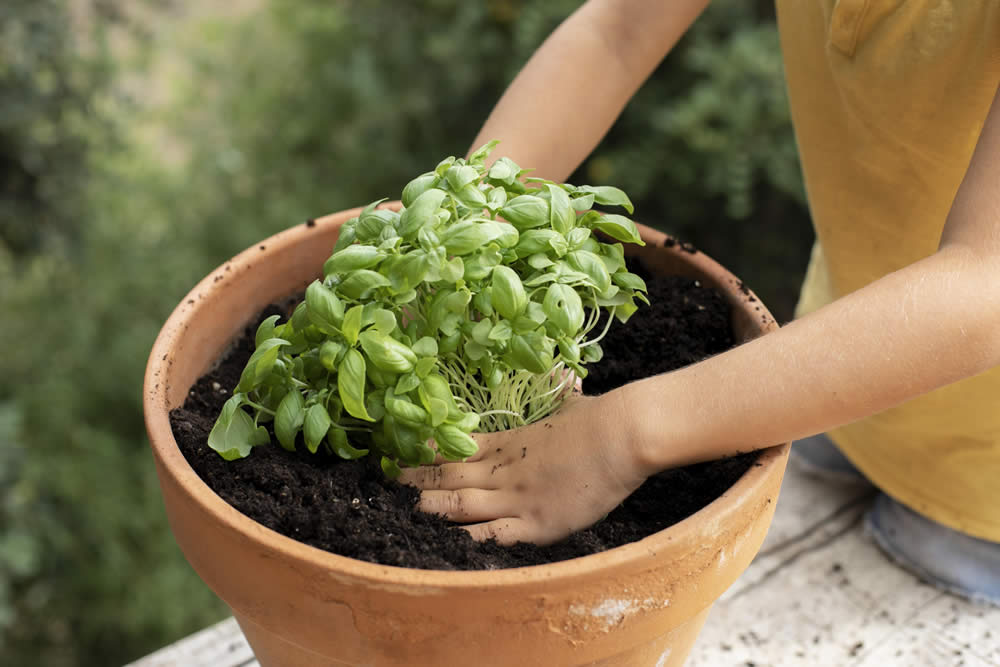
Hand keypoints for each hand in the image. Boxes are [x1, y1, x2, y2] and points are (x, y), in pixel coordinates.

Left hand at [398, 391, 651, 545]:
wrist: (622, 434)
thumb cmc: (599, 418)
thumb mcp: (569, 406)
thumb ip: (561, 401)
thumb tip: (568, 384)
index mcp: (509, 442)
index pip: (457, 449)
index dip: (427, 453)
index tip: (401, 452)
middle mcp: (504, 471)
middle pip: (448, 477)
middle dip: (414, 480)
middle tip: (383, 482)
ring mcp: (516, 498)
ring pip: (459, 505)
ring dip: (428, 507)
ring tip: (397, 510)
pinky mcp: (535, 524)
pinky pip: (492, 536)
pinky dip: (467, 540)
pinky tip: (443, 544)